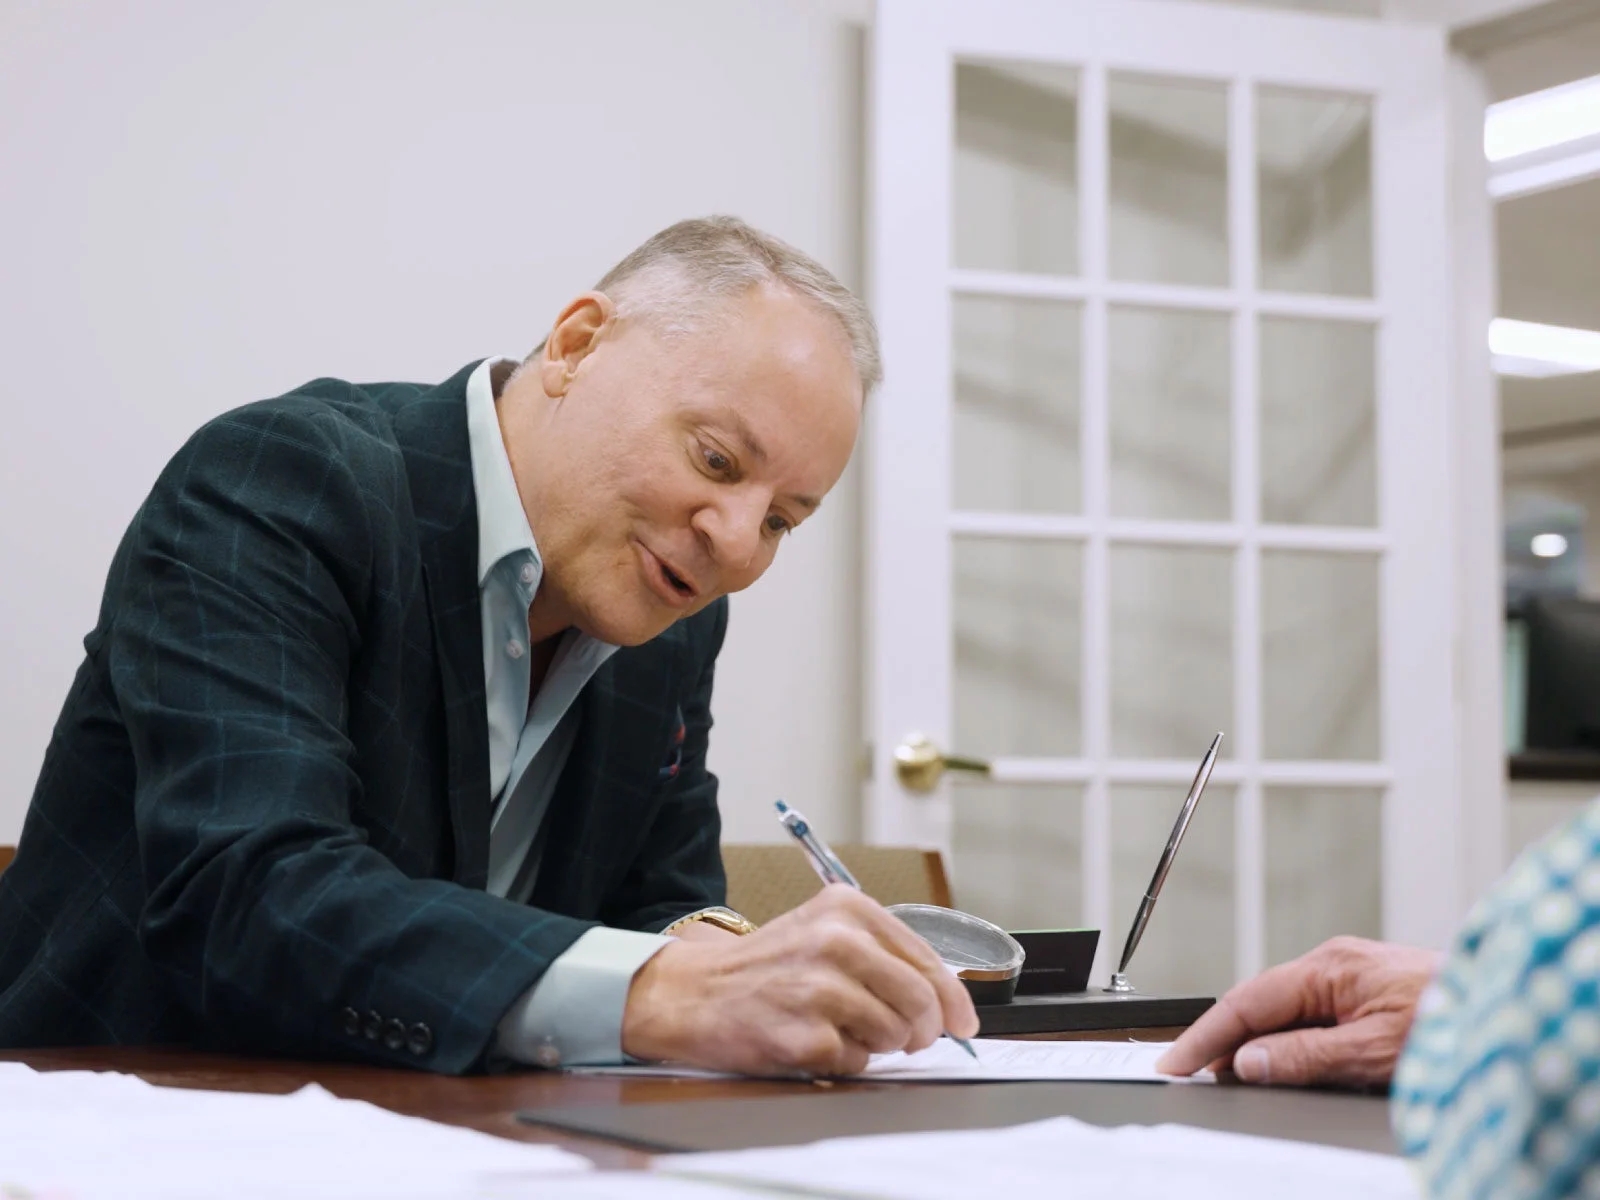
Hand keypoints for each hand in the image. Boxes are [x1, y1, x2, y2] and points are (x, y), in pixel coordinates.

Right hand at [622, 884, 978, 1075]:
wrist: (695, 992)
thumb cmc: (767, 966)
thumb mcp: (824, 931)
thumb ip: (882, 953)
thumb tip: (947, 1001)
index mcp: (847, 908)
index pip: (925, 958)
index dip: (952, 998)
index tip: (962, 1020)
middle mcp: (836, 941)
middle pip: (919, 1000)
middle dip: (922, 1029)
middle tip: (908, 1037)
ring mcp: (820, 990)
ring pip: (894, 1034)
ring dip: (878, 1042)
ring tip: (839, 1026)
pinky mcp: (805, 1036)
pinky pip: (858, 1061)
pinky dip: (844, 1059)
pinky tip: (813, 1040)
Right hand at [1155, 936, 1441, 1087]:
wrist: (1510, 1008)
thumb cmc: (1454, 1021)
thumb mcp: (1373, 1050)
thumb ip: (1305, 1055)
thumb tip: (1249, 1062)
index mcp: (1329, 966)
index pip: (1246, 1002)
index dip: (1205, 1035)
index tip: (1175, 1062)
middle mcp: (1334, 964)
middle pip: (1257, 1002)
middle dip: (1219, 1037)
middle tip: (1187, 1072)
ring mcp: (1349, 976)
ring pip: (1281, 1008)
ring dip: (1251, 1041)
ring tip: (1222, 1073)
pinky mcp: (1364, 992)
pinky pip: (1306, 1013)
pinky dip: (1281, 1039)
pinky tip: (1274, 1061)